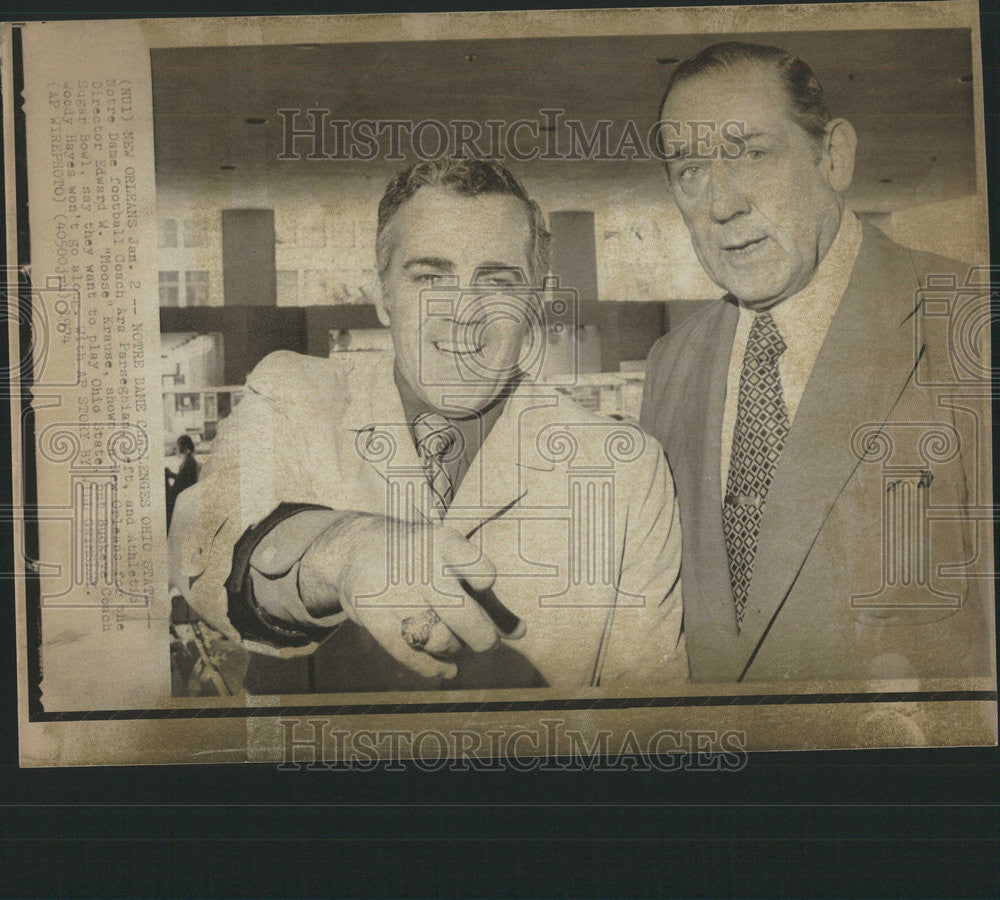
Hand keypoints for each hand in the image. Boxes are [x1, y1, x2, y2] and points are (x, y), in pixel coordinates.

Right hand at [298, 513, 502, 678]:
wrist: (357, 549)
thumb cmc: (422, 561)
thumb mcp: (454, 567)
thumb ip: (488, 600)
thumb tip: (522, 633)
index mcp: (443, 543)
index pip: (471, 563)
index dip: (482, 577)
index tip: (484, 585)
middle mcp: (418, 566)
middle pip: (461, 613)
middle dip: (482, 637)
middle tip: (486, 643)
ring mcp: (393, 591)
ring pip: (439, 638)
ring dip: (454, 648)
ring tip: (454, 643)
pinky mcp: (372, 615)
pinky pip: (409, 653)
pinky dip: (433, 668)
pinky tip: (446, 670)